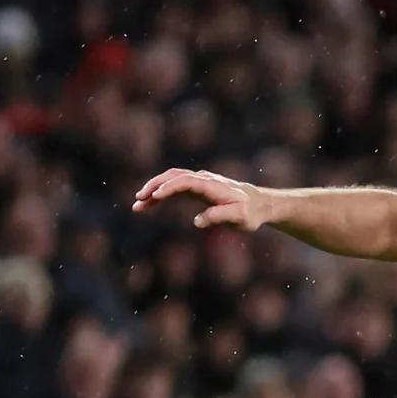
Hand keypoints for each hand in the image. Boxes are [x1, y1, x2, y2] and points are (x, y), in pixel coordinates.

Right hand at [132, 167, 278, 230]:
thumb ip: (219, 217)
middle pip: (173, 176)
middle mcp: (203, 179)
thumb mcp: (240, 218)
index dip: (169, 187)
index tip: (154, 197)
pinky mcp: (196, 188)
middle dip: (154, 186)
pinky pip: (174, 187)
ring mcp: (198, 182)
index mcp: (212, 186)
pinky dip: (160, 194)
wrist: (258, 204)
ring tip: (138, 204)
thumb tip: (197, 221)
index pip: (186, 181)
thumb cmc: (250, 212)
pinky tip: (148, 204)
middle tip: (139, 199)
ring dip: (153, 189)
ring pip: (170, 180)